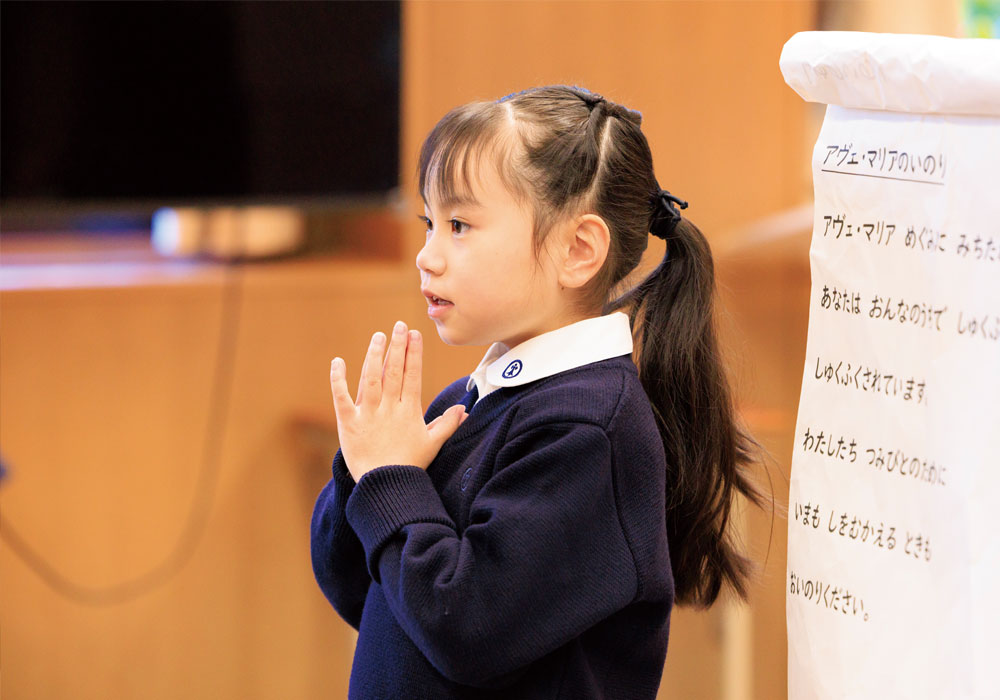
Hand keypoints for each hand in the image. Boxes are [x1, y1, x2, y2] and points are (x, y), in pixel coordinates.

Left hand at [330, 321, 467, 481]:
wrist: (385, 487)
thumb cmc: (409, 465)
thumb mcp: (432, 444)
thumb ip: (447, 424)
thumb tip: (464, 409)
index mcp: (409, 411)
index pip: (412, 376)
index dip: (413, 354)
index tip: (414, 334)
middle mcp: (389, 409)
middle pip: (393, 371)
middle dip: (397, 347)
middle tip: (399, 325)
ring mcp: (368, 415)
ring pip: (370, 378)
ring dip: (374, 355)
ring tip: (378, 336)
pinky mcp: (348, 423)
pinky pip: (341, 398)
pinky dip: (338, 379)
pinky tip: (337, 361)